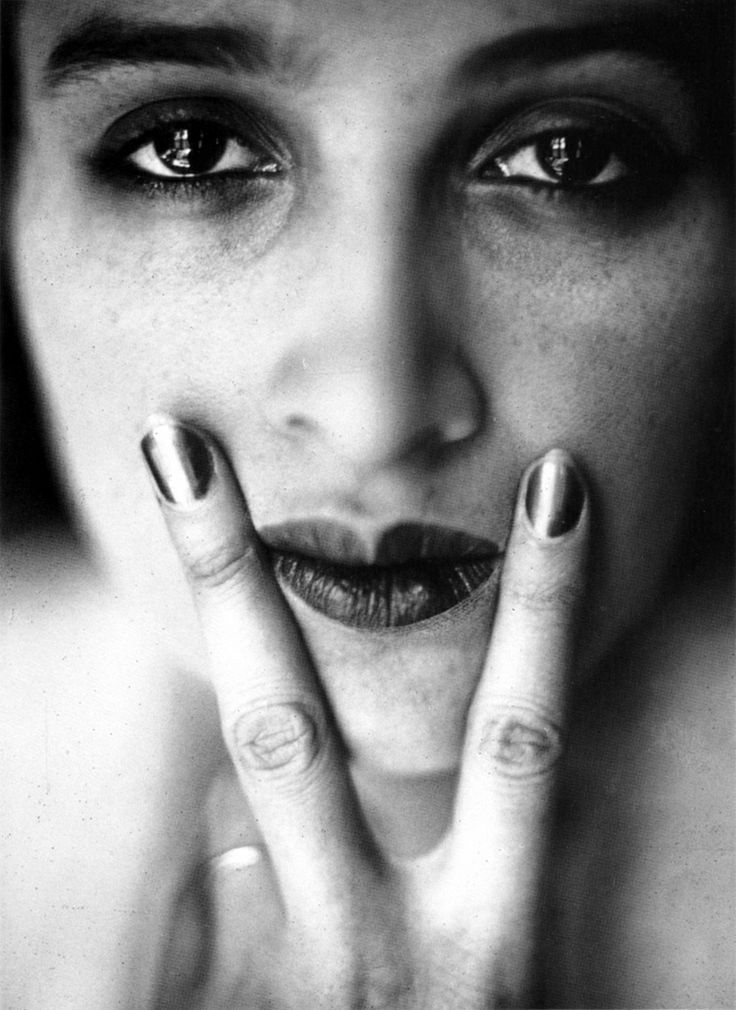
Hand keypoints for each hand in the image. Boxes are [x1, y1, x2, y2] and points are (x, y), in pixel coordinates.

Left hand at [142, 418, 587, 1008]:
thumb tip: (336, 773)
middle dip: (231, 569)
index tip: (554, 485)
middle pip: (289, 724)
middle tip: (177, 451)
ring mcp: (271, 982)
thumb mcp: (488, 976)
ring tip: (294, 918)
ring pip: (226, 814)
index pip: (521, 740)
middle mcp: (375, 957)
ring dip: (256, 822)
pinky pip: (196, 886)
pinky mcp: (185, 1008)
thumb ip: (443, 869)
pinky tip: (251, 975)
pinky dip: (223, 894)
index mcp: (488, 946)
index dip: (548, 607)